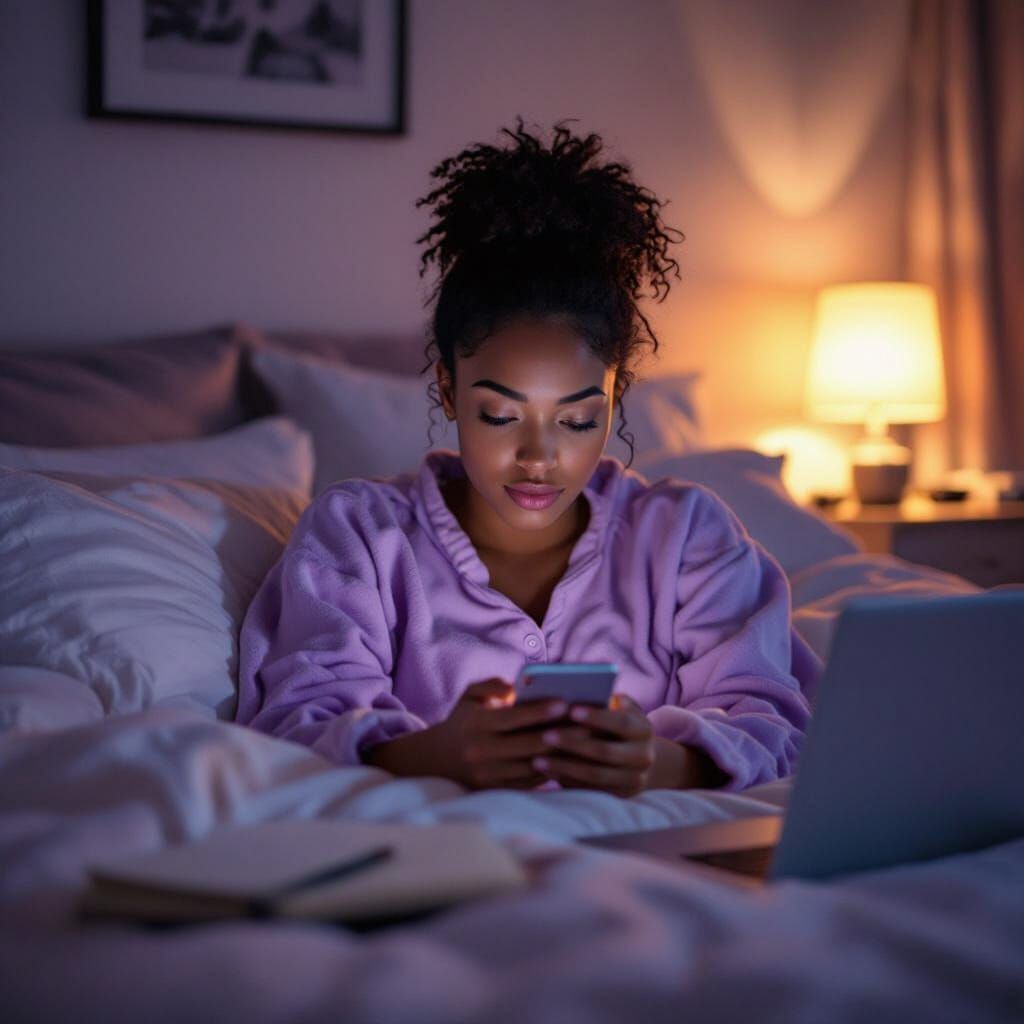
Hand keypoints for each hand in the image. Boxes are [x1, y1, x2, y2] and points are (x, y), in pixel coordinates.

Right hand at [363, 678, 568, 789]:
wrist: (438, 759)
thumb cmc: (464, 720)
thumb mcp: (470, 695)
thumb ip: (492, 684)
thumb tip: (514, 688)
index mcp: (476, 724)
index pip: (513, 718)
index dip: (540, 711)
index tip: (565, 703)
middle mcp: (481, 752)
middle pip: (528, 745)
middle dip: (561, 734)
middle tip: (588, 725)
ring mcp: (488, 776)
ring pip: (533, 766)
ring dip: (561, 755)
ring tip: (586, 743)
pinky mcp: (496, 792)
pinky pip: (530, 783)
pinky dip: (551, 771)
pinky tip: (571, 760)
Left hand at [531, 694, 655, 796]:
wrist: (640, 758)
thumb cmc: (619, 724)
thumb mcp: (621, 709)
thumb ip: (606, 701)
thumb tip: (573, 692)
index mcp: (644, 730)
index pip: (621, 723)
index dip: (596, 717)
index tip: (571, 710)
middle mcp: (643, 756)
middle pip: (605, 751)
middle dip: (573, 743)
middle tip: (544, 735)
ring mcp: (633, 780)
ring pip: (595, 775)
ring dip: (564, 767)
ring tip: (537, 760)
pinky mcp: (619, 796)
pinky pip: (589, 790)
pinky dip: (566, 780)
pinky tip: (546, 772)